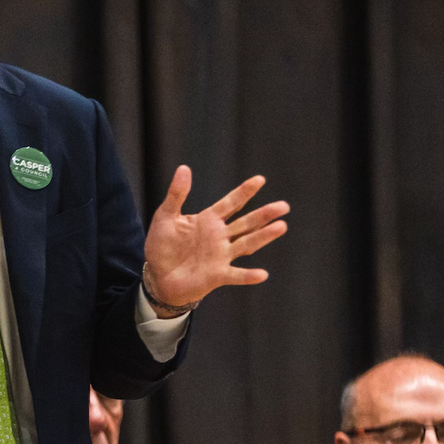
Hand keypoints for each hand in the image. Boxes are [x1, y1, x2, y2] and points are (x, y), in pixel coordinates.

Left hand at [143, 166, 287, 310]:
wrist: (158, 276)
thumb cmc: (162, 245)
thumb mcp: (166, 216)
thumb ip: (177, 194)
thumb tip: (184, 167)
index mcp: (209, 220)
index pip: (231, 203)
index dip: (244, 192)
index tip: (260, 179)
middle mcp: (220, 236)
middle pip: (246, 223)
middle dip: (264, 214)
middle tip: (284, 206)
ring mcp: (221, 255)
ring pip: (247, 243)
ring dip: (264, 236)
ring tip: (281, 227)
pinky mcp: (217, 275)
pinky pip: (236, 275)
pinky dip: (248, 276)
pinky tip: (262, 274)